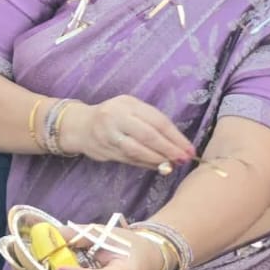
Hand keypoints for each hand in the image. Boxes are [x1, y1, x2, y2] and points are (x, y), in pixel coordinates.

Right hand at [64, 96, 194, 169]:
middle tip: (183, 159)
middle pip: (148, 136)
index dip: (176, 137)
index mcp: (127, 104)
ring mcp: (109, 135)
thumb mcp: (131, 108)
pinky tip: (157, 166)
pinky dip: (146, 164)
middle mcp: (116, 118)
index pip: (157, 121)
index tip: (189, 149)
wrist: (80, 125)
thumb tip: (177, 144)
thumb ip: (151, 122)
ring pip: (138, 151)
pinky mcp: (105, 151)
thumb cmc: (113, 115)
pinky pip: (130, 160)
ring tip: (171, 165)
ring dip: (158, 160)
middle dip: (169, 150)